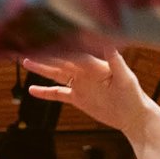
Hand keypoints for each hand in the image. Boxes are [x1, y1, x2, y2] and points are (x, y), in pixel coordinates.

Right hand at [23, 49, 151, 134]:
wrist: (132, 115)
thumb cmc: (133, 95)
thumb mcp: (125, 78)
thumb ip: (115, 60)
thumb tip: (109, 42)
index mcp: (96, 65)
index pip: (74, 56)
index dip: (59, 50)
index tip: (45, 43)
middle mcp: (86, 72)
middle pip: (62, 62)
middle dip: (46, 55)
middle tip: (29, 47)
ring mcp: (80, 84)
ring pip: (57, 74)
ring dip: (43, 69)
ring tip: (27, 61)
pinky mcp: (77, 97)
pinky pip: (58, 93)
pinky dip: (46, 92)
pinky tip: (32, 90)